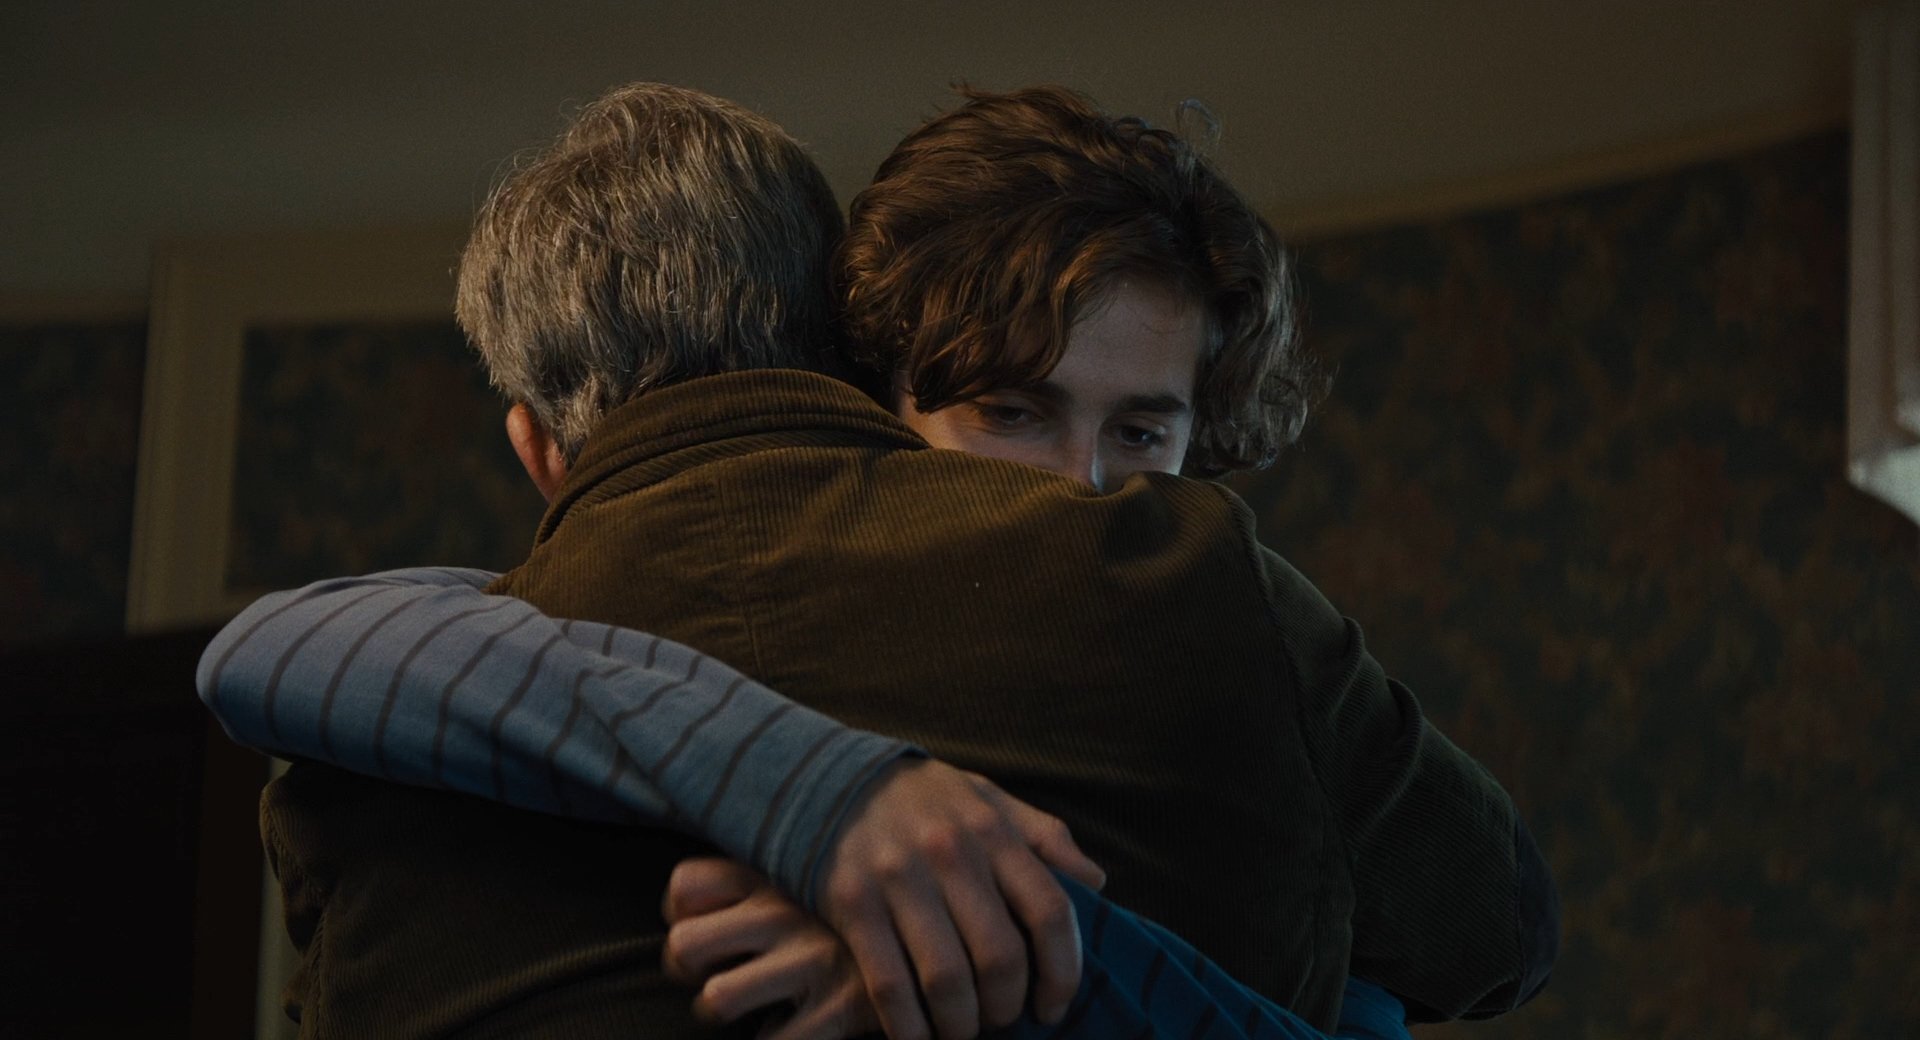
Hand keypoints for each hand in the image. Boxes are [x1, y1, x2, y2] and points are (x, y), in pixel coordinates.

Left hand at [664, 856, 877, 1039]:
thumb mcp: (831, 856)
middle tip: (715, 975)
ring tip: (752, 1007)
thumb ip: (782, 858)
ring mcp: (808, 962)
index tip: (704, 924)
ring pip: (717, 999)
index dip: (680, 913)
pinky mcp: (837, 1010)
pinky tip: (794, 1029)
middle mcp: (783, 912)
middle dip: (688, 971)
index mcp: (777, 870)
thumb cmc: (883, 891)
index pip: (686, 885)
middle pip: (685, 944)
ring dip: (725, 1011)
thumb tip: (714, 883)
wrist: (962, 922)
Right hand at [813, 758, 1104, 1039]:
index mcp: (993, 832)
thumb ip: (1044, 835)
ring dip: (960, 1024)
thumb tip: (1095, 882)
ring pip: (947, 979)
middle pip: (1000, 957)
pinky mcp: (853, 903)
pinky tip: (916, 1037)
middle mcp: (951, 854)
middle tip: (999, 1019)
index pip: (1050, 913)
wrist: (826, 776)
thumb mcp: (988, 798)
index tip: (1053, 1005)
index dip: (1062, 972)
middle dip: (1006, 1006)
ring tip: (960, 1030)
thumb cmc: (922, 798)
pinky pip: (889, 983)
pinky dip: (908, 1026)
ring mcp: (899, 879)